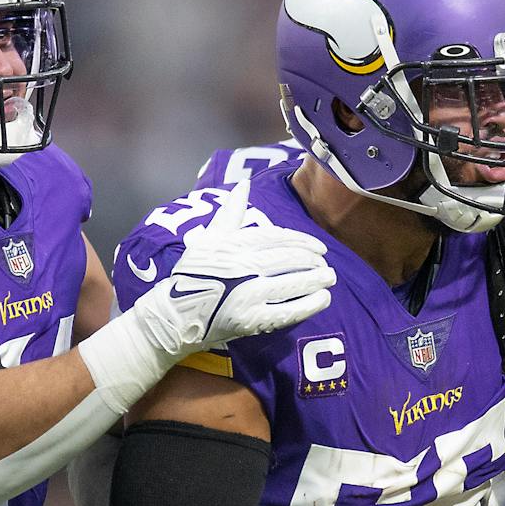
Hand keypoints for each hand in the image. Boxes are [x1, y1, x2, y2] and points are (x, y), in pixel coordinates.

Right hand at [135, 184, 335, 354]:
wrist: (174, 315)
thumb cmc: (194, 274)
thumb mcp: (208, 238)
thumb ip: (231, 213)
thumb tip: (244, 185)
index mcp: (233, 244)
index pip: (276, 238)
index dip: (301, 241)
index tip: (318, 247)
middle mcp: (241, 267)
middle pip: (287, 260)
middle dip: (312, 261)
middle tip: (327, 264)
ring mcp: (246, 295)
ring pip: (291, 284)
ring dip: (315, 281)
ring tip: (330, 279)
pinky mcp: (250, 321)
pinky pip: (287, 312)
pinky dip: (308, 305)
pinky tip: (323, 300)